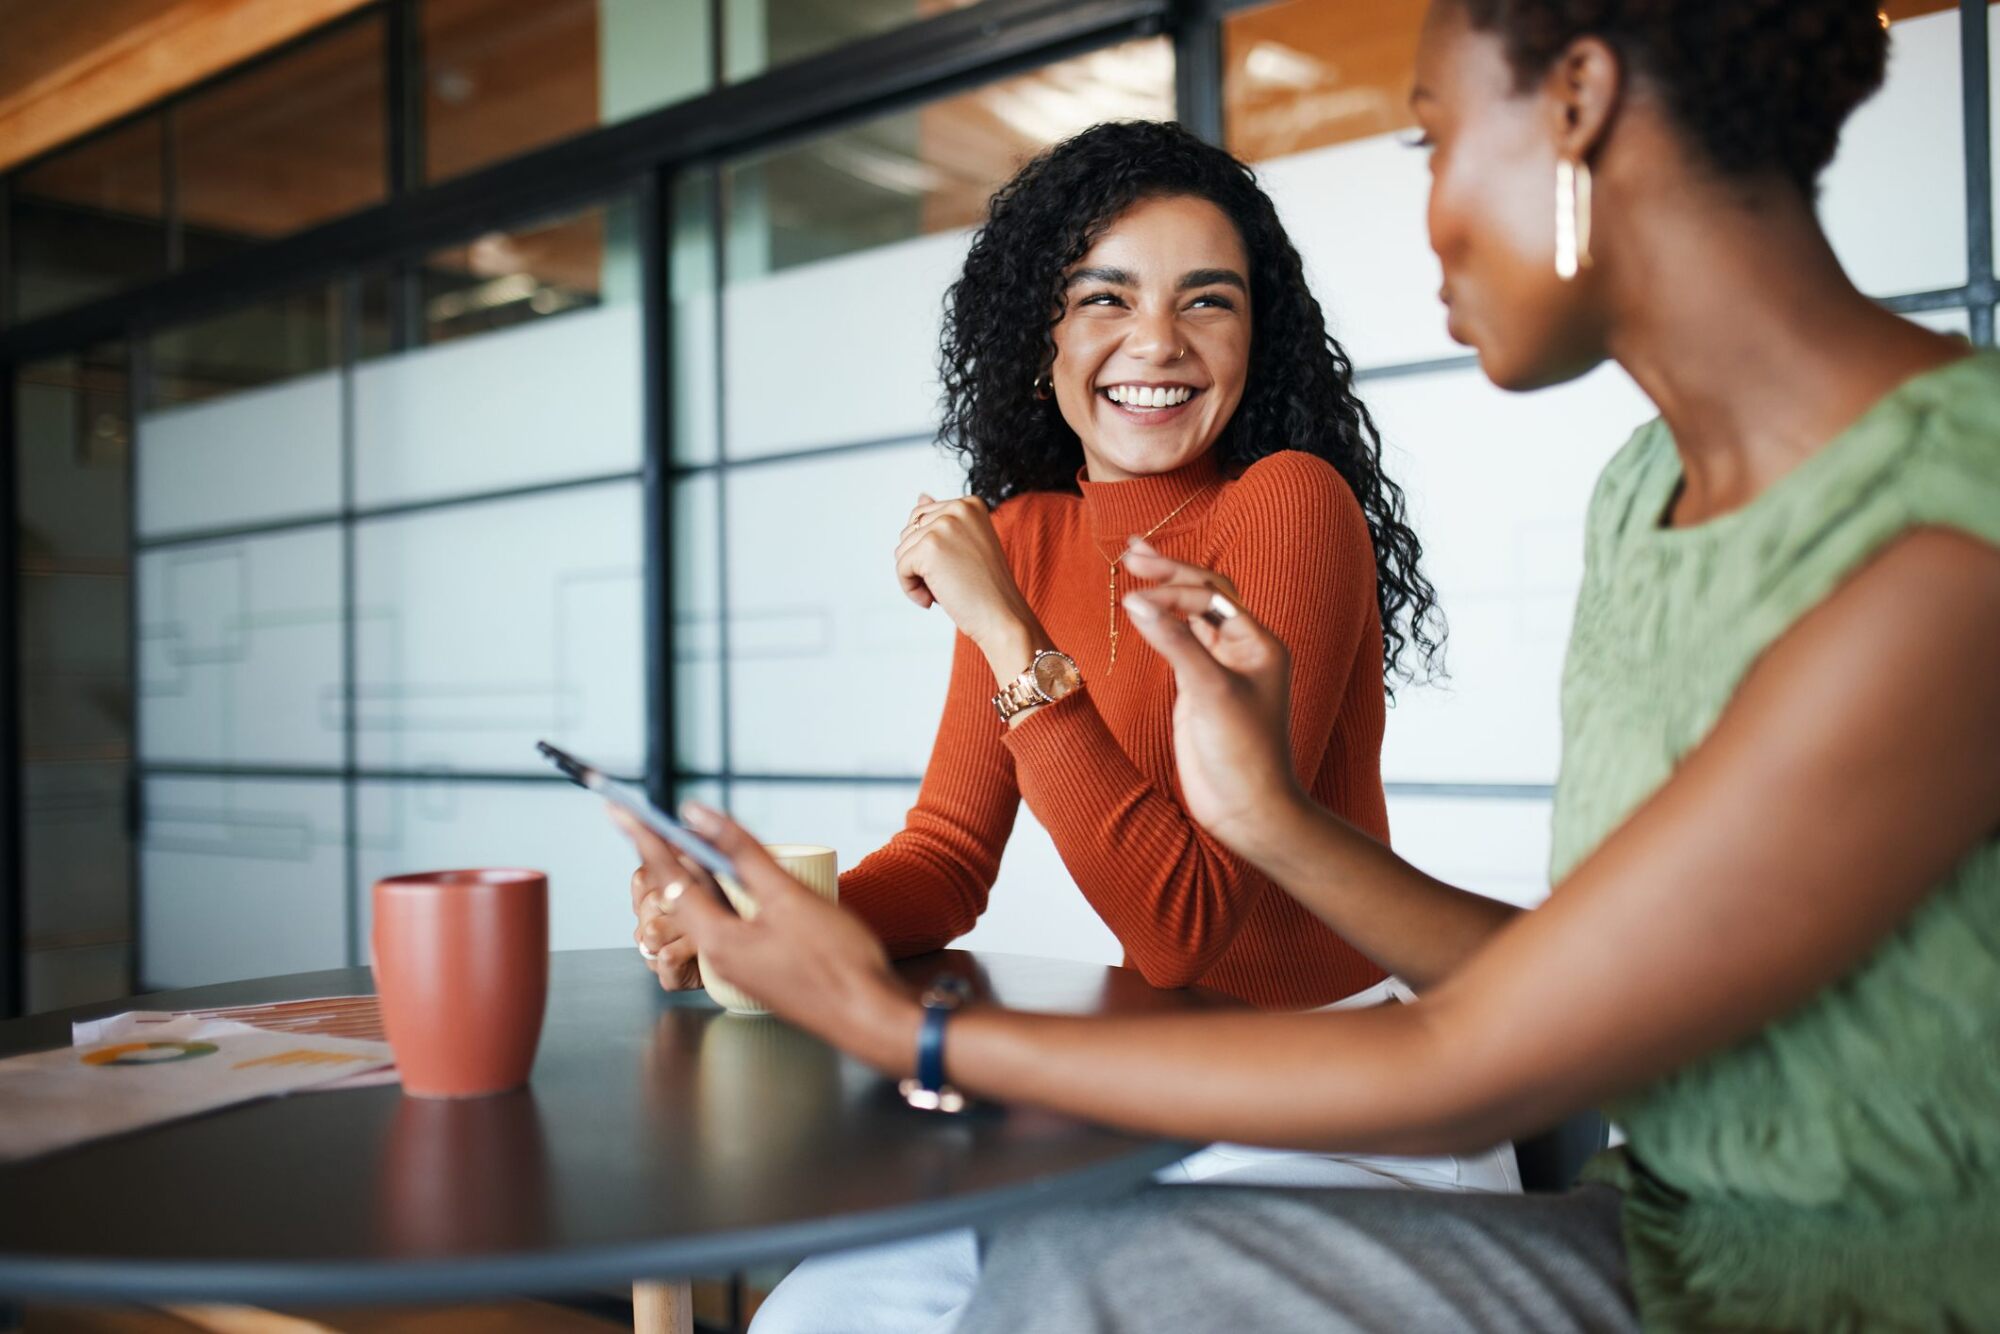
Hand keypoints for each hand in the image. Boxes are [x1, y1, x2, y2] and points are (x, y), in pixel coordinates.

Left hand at [607, 802, 920, 1073]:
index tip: (621, 811)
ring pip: (706, 909)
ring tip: (695, 843)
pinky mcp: (761, 969)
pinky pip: (729, 923)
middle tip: (653, 819)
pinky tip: (740, 880)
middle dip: (669, 855)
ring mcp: (739, 966)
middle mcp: (719, 956)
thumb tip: (697, 816)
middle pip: (682, 894)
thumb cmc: (837, 961)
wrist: (870, 1017)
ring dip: (699, 874)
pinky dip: (723, 894)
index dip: (645, 839)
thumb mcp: (788, 896)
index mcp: (717, 939)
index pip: (669, 877)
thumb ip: (741, 852)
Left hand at [895, 493, 1037, 654]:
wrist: (1004, 618)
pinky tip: (933, 600)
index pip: (922, 518)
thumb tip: (921, 495)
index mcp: (970, 503)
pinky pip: (900, 568)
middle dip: (920, 563)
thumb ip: (943, 519)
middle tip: (951, 582)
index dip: (929, 550)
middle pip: (909, 532)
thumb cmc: (986, 589)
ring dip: (916, 578)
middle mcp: (958, 508)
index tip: (956, 569)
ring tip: (946, 591)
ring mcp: (944, 525)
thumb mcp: (966, 544)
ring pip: (902, 550)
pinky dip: (911, 589)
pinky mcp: (930, 547)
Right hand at [1120, 539, 1305, 854]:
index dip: (1172, 590)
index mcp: (1258, 643)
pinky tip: (1141, 608)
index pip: (1210, 595)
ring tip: (1133, 563)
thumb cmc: (1243, 754)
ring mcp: (1221, 669)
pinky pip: (1181, 642)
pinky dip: (1160, 621)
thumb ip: (1174, 643)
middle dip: (1168, 570)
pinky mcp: (1199, 690)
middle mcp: (1243, 649)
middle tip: (1131, 549)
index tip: (1134, 598)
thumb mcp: (1209, 692)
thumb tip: (1137, 601)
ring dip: (1163, 590)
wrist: (1247, 811)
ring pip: (1191, 615)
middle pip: (1203, 593)